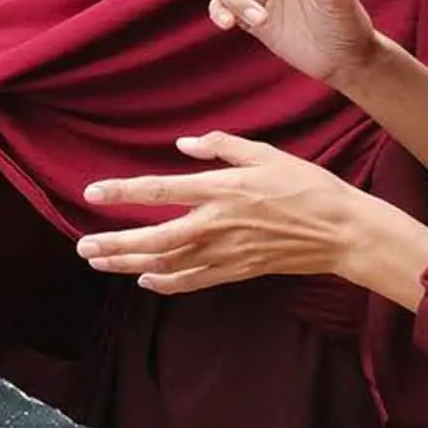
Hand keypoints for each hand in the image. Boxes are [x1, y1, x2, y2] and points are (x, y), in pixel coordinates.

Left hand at [73, 131, 359, 293]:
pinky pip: (194, 281)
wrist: (345, 231)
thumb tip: (184, 145)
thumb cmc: (308, 187)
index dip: (123, 192)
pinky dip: (166, 283)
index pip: (160, 190)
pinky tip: (145, 280)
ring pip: (168, 263)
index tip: (91, 193)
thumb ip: (222, 146)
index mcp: (221, 189)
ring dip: (129, 264)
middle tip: (82, 246)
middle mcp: (217, 224)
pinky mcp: (239, 271)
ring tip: (99, 262)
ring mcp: (227, 252)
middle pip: (154, 237)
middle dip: (114, 243)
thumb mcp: (266, 154)